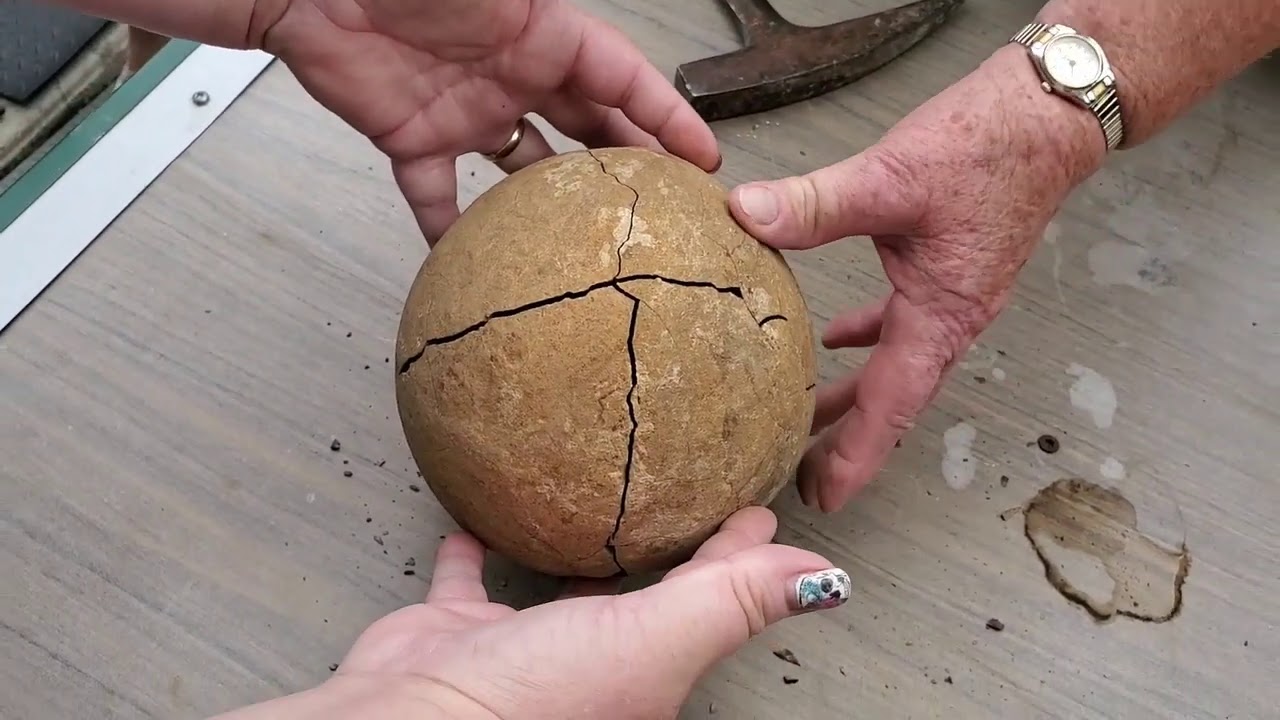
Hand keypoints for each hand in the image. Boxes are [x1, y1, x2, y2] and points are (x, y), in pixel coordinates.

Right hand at [213, 507, 849, 719]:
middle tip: (686, 487)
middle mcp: (589, 659)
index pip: (711, 596)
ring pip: (563, 583)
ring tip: (600, 497)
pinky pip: (470, 573)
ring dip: (585, 545)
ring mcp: (521, 646)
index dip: (741, 553)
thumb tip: (826, 580)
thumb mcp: (653, 642)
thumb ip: (730, 601)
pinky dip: (476, 541)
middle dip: (671, 541)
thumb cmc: (534, 700)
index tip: (759, 507)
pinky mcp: (457, 629)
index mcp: (646, 666)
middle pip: (645, 589)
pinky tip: (482, 510)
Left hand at [258, 0, 719, 242]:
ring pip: (527, 167)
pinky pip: (439, 195)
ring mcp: (466, 112)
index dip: (666, 115)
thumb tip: (589, 32)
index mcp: (541, 33)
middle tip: (668, 211)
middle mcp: (512, 76)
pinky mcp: (414, 138)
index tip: (701, 156)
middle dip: (629, 164)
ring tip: (593, 248)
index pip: (620, 78)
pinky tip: (474, 264)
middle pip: (587, 126)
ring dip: (556, 202)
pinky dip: (452, 228)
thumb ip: (539, 5)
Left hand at [726, 46, 1106, 511]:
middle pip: (894, 398)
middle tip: (803, 475)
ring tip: (812, 418)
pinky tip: (837, 336)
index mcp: (942, 314)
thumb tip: (747, 216)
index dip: (857, 454)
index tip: (825, 496)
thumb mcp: (892, 176)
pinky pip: (902, 322)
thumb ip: (817, 203)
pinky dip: (868, 337)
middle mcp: (952, 317)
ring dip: (857, 395)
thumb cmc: (989, 146)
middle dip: (850, 440)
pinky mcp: (948, 267)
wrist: (1048, 114)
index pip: (892, 404)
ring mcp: (953, 296)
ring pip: (897, 364)